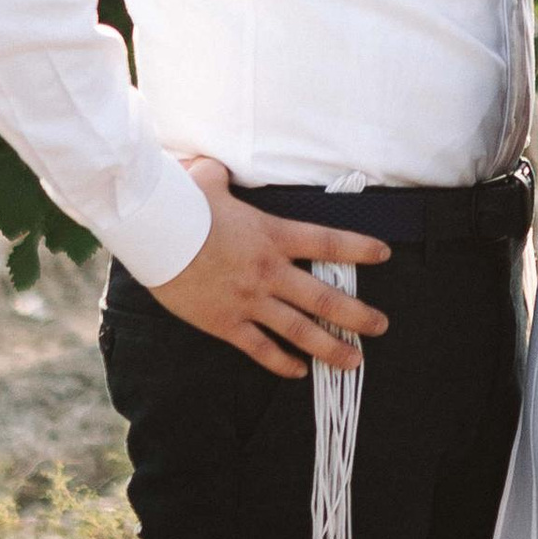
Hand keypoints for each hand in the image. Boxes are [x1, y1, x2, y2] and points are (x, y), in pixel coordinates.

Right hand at [147, 157, 389, 377]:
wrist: (153, 235)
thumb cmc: (181, 205)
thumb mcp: (206, 181)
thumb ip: (218, 175)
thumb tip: (212, 166)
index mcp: (272, 236)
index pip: (327, 243)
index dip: (359, 249)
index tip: (384, 254)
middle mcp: (269, 271)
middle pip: (324, 298)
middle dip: (357, 315)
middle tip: (381, 326)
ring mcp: (249, 300)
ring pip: (300, 330)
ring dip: (331, 348)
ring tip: (355, 360)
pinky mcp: (225, 322)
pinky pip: (260, 349)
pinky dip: (281, 363)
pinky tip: (299, 371)